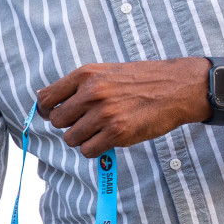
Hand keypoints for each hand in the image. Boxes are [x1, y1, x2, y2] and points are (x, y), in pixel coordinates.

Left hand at [37, 58, 209, 156]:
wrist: (178, 87)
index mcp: (85, 74)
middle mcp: (91, 93)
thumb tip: (49, 104)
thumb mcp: (106, 72)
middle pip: (56, 121)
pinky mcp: (118, 133)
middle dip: (68, 125)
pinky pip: (89, 151)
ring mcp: (104, 114)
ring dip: (82, 139)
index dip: (45, 110)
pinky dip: (95, 149)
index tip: (52, 114)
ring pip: (70, 138)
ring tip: (100, 130)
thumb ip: (79, 86)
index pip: (45, 98)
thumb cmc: (141, 80)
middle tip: (85, 123)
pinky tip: (108, 139)